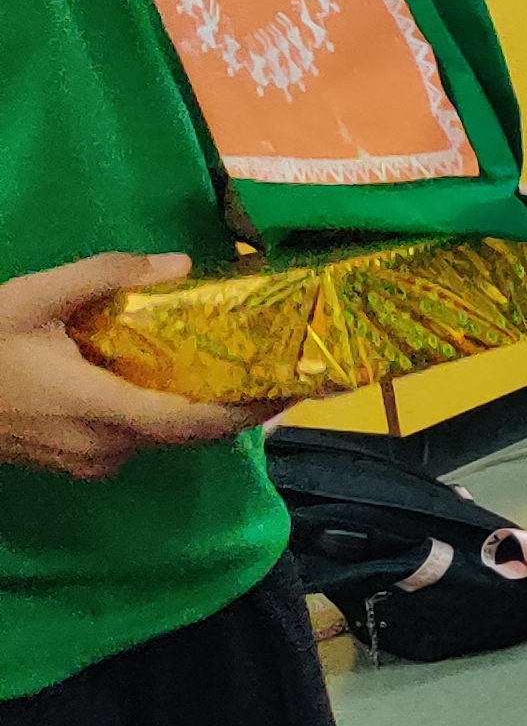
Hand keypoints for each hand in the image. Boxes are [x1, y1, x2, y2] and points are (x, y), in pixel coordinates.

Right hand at [0, 253, 286, 481]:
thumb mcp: (31, 298)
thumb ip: (104, 277)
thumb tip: (178, 264)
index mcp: (104, 413)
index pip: (199, 424)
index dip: (252, 411)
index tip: (295, 389)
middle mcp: (107, 449)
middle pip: (192, 433)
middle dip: (240, 406)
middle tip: (282, 372)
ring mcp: (90, 462)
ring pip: (163, 436)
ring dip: (200, 407)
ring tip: (242, 368)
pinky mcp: (77, 461)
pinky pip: (136, 437)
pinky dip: (165, 411)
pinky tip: (177, 377)